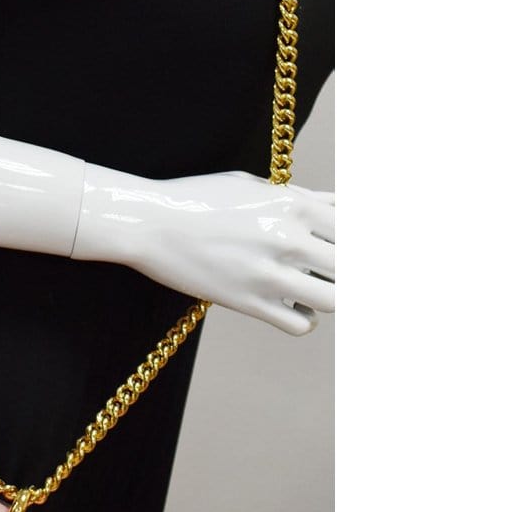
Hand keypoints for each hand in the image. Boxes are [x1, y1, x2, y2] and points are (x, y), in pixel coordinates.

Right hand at [71, 166, 334, 335]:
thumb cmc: (199, 198)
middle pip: (352, 267)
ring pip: (335, 300)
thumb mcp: (254, 186)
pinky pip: (301, 325)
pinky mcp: (247, 302)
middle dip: (351, 272)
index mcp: (293, 203)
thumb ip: (301, 198)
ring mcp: (268, 273)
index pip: (357, 229)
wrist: (148, 222)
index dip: (363, 243)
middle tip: (339, 274)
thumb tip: (339, 207)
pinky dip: (306, 319)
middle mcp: (287, 237)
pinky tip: (294, 307)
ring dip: (331, 296)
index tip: (352, 251)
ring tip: (318, 290)